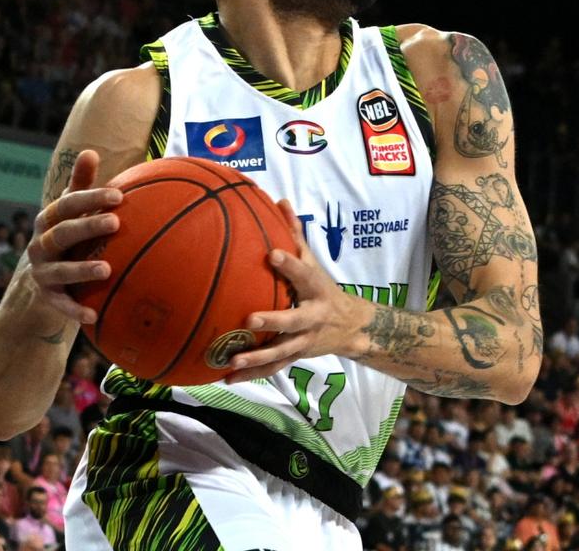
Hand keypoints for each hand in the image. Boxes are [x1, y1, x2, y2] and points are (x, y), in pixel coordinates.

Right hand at [25, 149, 122, 323]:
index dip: (90, 198)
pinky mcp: (47, 296)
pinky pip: (60, 304)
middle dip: (88, 227)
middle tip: (116, 222)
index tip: (118, 195)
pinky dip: (74, 310)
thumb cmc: (67, 236)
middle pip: (63, 233)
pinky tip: (94, 315)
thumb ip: (81, 186)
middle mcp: (41, 244)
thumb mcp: (71, 212)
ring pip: (59, 270)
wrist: (40, 280)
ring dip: (82, 270)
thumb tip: (90, 151)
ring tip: (107, 270)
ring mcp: (42, 271)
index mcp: (49, 220)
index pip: (67, 205)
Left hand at [225, 200, 370, 382]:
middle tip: (249, 319)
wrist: (353, 327)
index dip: (290, 264)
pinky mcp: (296, 356)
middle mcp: (313, 317)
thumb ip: (295, 234)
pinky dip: (251, 375)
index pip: (304, 274)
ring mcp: (305, 340)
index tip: (272, 254)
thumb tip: (280, 201)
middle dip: (273, 321)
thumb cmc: (322, 287)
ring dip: (257, 358)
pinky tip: (226, 377)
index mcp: (316, 289)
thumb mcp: (314, 262)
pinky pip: (273, 368)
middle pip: (293, 320)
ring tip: (232, 360)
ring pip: (281, 352)